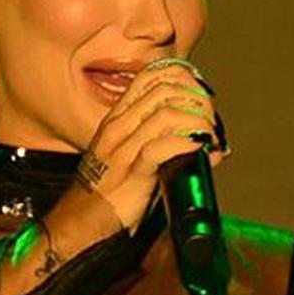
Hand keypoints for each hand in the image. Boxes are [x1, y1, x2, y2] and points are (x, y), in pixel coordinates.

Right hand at [74, 59, 227, 232]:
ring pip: (167, 114)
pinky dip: (187, 144)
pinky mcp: (132, 172)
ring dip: (198, 122)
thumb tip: (207, 144)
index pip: (153, 75)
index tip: (202, 97)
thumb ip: (165, 143)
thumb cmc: (112, 189)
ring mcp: (123, 147)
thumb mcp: (133, 155)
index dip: (185, 78)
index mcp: (118, 116)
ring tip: (211, 137)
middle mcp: (119, 125)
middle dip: (198, 99)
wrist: (82, 219)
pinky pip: (162, 147)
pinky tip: (200, 150)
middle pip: (166, 89)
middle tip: (211, 120)